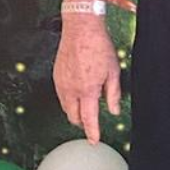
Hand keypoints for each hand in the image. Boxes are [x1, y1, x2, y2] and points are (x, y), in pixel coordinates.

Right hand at [54, 15, 121, 144]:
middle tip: (91, 122)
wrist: (80, 28)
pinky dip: (68, 99)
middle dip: (82, 122)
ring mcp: (61, 83)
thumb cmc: (98, 46)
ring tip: (86, 104)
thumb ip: (113, 93)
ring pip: (65, 107)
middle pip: (73, 116)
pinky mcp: (56, 76)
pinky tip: (77, 92)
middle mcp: (71, 89)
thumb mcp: (113, 71)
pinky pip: (61, 95)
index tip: (94, 140)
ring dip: (75, 111)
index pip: (88, 118)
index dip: (92, 132)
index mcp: (87, 89)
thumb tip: (113, 111)